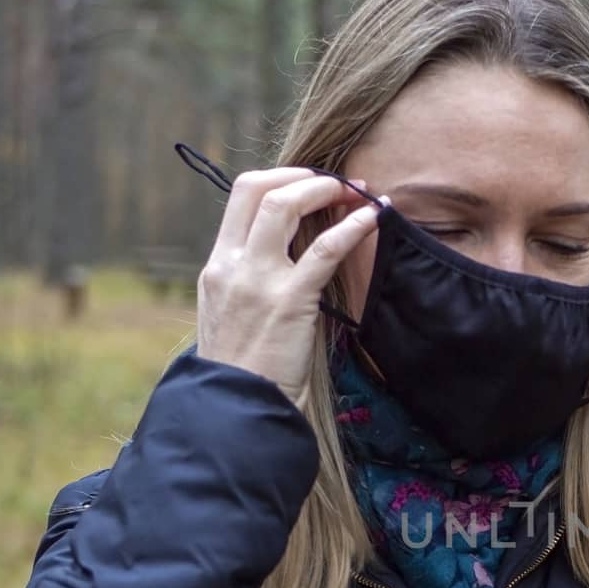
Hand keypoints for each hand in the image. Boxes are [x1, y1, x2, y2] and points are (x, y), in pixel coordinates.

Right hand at [196, 167, 386, 404]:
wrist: (238, 410)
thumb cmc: (245, 371)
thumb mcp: (231, 316)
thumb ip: (249, 282)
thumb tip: (284, 259)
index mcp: (216, 266)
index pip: (241, 198)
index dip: (279, 179)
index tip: (309, 185)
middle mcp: (231, 265)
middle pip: (258, 188)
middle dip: (302, 176)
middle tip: (336, 183)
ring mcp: (257, 280)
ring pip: (284, 206)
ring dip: (324, 191)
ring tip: (356, 194)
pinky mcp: (289, 301)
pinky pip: (324, 250)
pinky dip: (351, 227)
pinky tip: (372, 219)